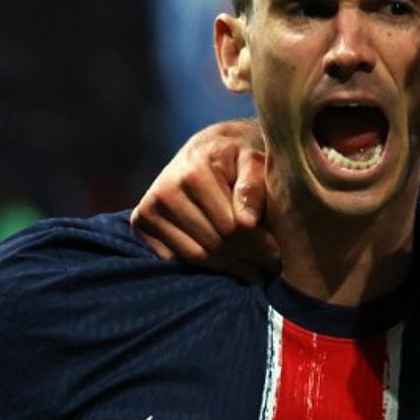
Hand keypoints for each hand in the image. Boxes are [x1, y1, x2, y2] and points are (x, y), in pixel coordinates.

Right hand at [131, 120, 279, 279]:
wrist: (206, 148)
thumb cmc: (237, 156)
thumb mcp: (253, 160)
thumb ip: (254, 186)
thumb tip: (247, 222)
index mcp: (194, 173)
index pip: (230, 227)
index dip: (258, 245)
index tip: (277, 253)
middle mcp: (166, 191)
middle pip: (213, 244)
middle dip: (245, 259)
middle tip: (269, 267)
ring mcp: (149, 208)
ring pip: (195, 256)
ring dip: (228, 268)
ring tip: (254, 271)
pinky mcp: (142, 222)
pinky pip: (176, 259)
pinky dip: (204, 268)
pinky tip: (229, 264)